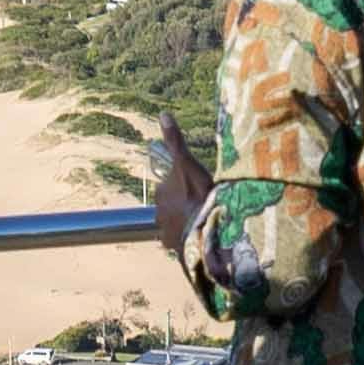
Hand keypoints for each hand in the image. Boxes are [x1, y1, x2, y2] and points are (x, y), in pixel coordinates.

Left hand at [140, 133, 211, 259]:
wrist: (205, 231)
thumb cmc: (197, 195)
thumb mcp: (187, 163)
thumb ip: (175, 141)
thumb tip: (163, 115)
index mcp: (161, 192)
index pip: (168, 187)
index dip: (181, 185)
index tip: (194, 187)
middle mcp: (158, 214)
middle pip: (170, 207)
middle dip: (181, 206)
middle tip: (200, 204)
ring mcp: (166, 234)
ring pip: (175, 225)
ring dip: (185, 223)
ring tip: (202, 222)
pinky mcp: (176, 250)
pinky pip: (181, 242)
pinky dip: (188, 239)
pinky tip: (200, 237)